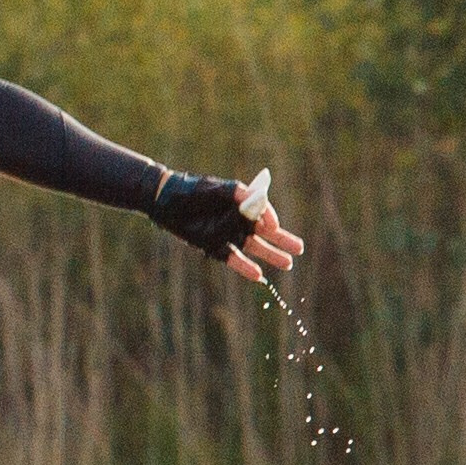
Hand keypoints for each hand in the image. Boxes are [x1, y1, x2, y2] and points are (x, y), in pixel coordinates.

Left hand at [150, 167, 304, 280]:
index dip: (270, 219)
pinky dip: (244, 266)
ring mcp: (226, 234)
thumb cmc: (193, 191)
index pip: (262, 213)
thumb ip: (241, 193)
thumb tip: (261, 199)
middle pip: (264, 233)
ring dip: (269, 255)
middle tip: (299, 249)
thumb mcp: (218, 189)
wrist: (166, 201)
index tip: (274, 227)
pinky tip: (258, 275)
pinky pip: (232, 258)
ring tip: (288, 263)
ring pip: (253, 247)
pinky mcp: (213, 246)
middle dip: (282, 241)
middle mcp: (236, 220)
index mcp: (241, 203)